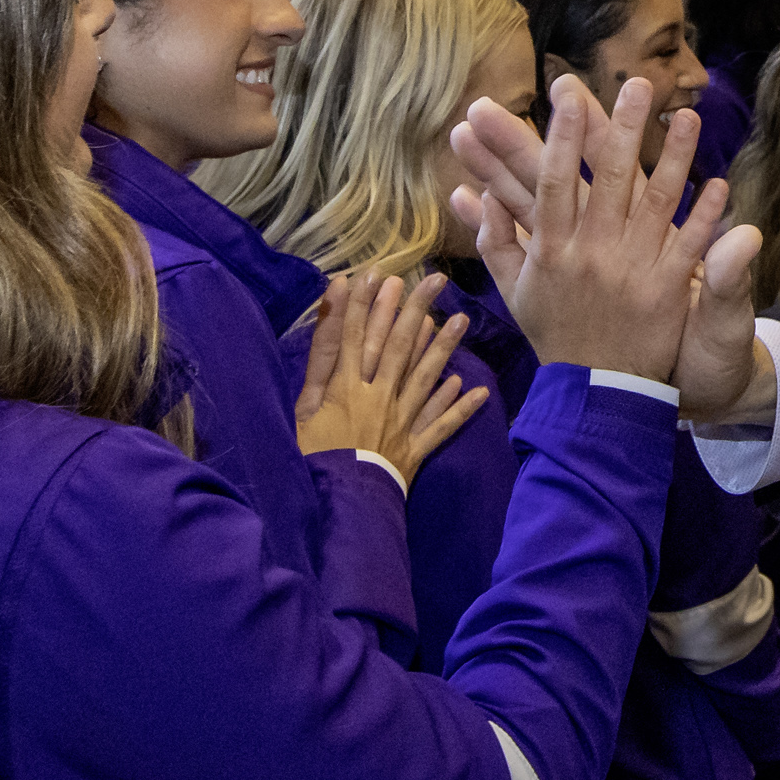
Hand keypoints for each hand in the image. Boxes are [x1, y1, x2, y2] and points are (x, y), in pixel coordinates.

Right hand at [294, 273, 484, 472]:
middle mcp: (380, 397)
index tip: (378, 274)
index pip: (358, 335)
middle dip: (416, 311)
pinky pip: (441, 427)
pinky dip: (459, 409)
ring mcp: (402, 423)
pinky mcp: (415, 449)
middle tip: (435, 281)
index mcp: (348, 387)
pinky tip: (476, 390)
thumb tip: (328, 313)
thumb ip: (319, 358)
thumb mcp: (303, 406)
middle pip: (400, 347)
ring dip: (445, 349)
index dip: (367, 304)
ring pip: (427, 379)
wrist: (337, 505)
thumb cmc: (310, 456)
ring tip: (462, 320)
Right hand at [448, 75, 739, 380]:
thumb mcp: (514, 294)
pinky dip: (705, 217)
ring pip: (656, 204)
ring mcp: (632, 272)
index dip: (561, 136)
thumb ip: (495, 244)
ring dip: (674, 158)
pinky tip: (718, 183)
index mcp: (551, 251)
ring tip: (687, 117)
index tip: (569, 93)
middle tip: (637, 83)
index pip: (554, 181)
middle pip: (608, 181)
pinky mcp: (667, 293)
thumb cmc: (556, 336)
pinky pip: (689, 248)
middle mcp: (591, 255)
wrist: (598, 397)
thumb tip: (472, 196)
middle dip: (622, 128)